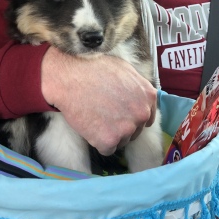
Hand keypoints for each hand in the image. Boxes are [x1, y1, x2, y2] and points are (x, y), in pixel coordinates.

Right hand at [41, 46, 157, 155]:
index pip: (146, 117)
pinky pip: (107, 149)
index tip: (119, 113)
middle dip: (121, 125)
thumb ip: (137, 86)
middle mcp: (142, 113)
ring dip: (110, 134)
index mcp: (148, 96)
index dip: (131, 116)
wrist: (69, 78)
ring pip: (122, 141)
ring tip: (95, 117)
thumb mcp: (124, 68)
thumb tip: (139, 97)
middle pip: (135, 130)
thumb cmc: (93, 69)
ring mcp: (127, 128)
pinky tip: (90, 126)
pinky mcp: (109, 140)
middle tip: (103, 113)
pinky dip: (98, 142)